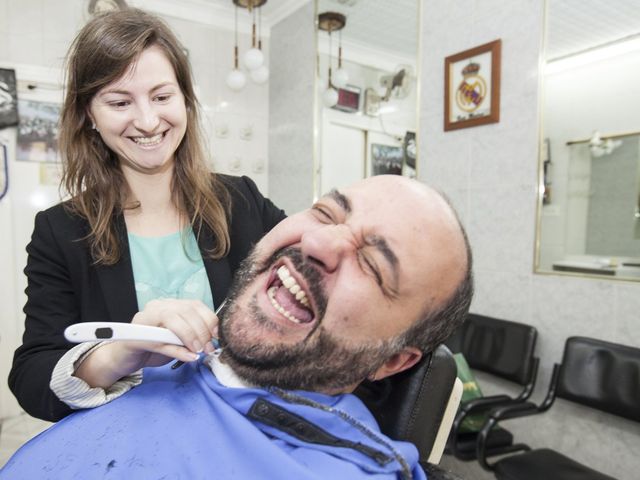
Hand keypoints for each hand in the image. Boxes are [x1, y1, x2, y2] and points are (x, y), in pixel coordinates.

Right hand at [75, 299, 217, 387]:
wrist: (125, 359)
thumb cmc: (153, 348)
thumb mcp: (178, 341)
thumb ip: (193, 336)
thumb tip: (212, 341)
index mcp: (170, 305)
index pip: (194, 305)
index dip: (209, 319)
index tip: (217, 335)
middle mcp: (157, 306)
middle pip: (186, 311)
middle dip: (202, 331)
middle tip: (209, 349)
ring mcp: (144, 319)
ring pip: (173, 320)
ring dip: (190, 337)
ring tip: (199, 351)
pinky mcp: (134, 337)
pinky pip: (159, 341)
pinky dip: (176, 350)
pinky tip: (189, 357)